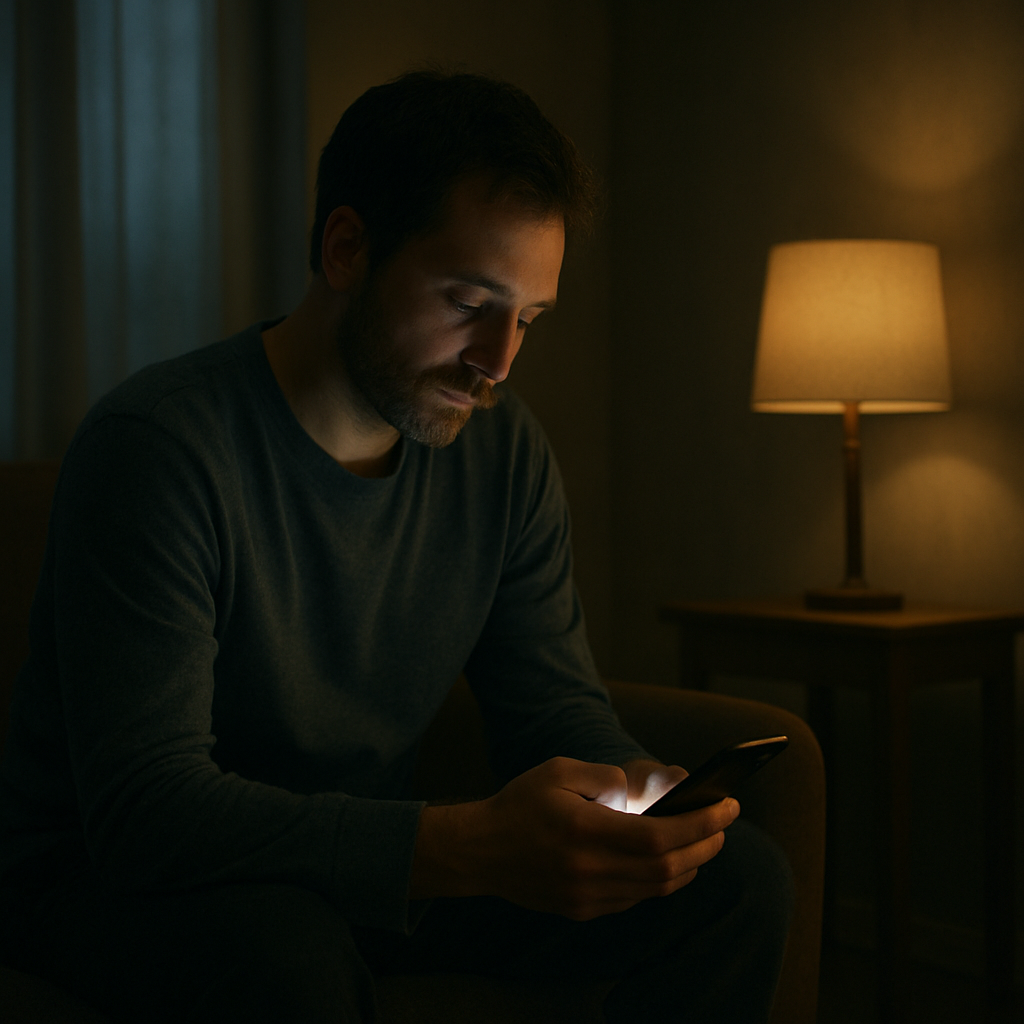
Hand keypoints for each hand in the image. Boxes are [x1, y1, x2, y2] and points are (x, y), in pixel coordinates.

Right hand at [410, 756, 738, 919]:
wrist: (479, 851)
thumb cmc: (520, 803)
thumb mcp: (560, 771)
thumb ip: (608, 778)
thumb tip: (649, 792)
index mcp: (584, 832)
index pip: (659, 837)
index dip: (700, 824)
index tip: (727, 807)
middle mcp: (589, 871)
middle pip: (667, 869)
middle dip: (704, 845)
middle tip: (723, 824)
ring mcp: (586, 897)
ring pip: (656, 889)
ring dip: (688, 865)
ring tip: (704, 840)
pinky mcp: (582, 910)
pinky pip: (635, 898)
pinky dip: (661, 880)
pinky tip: (668, 860)